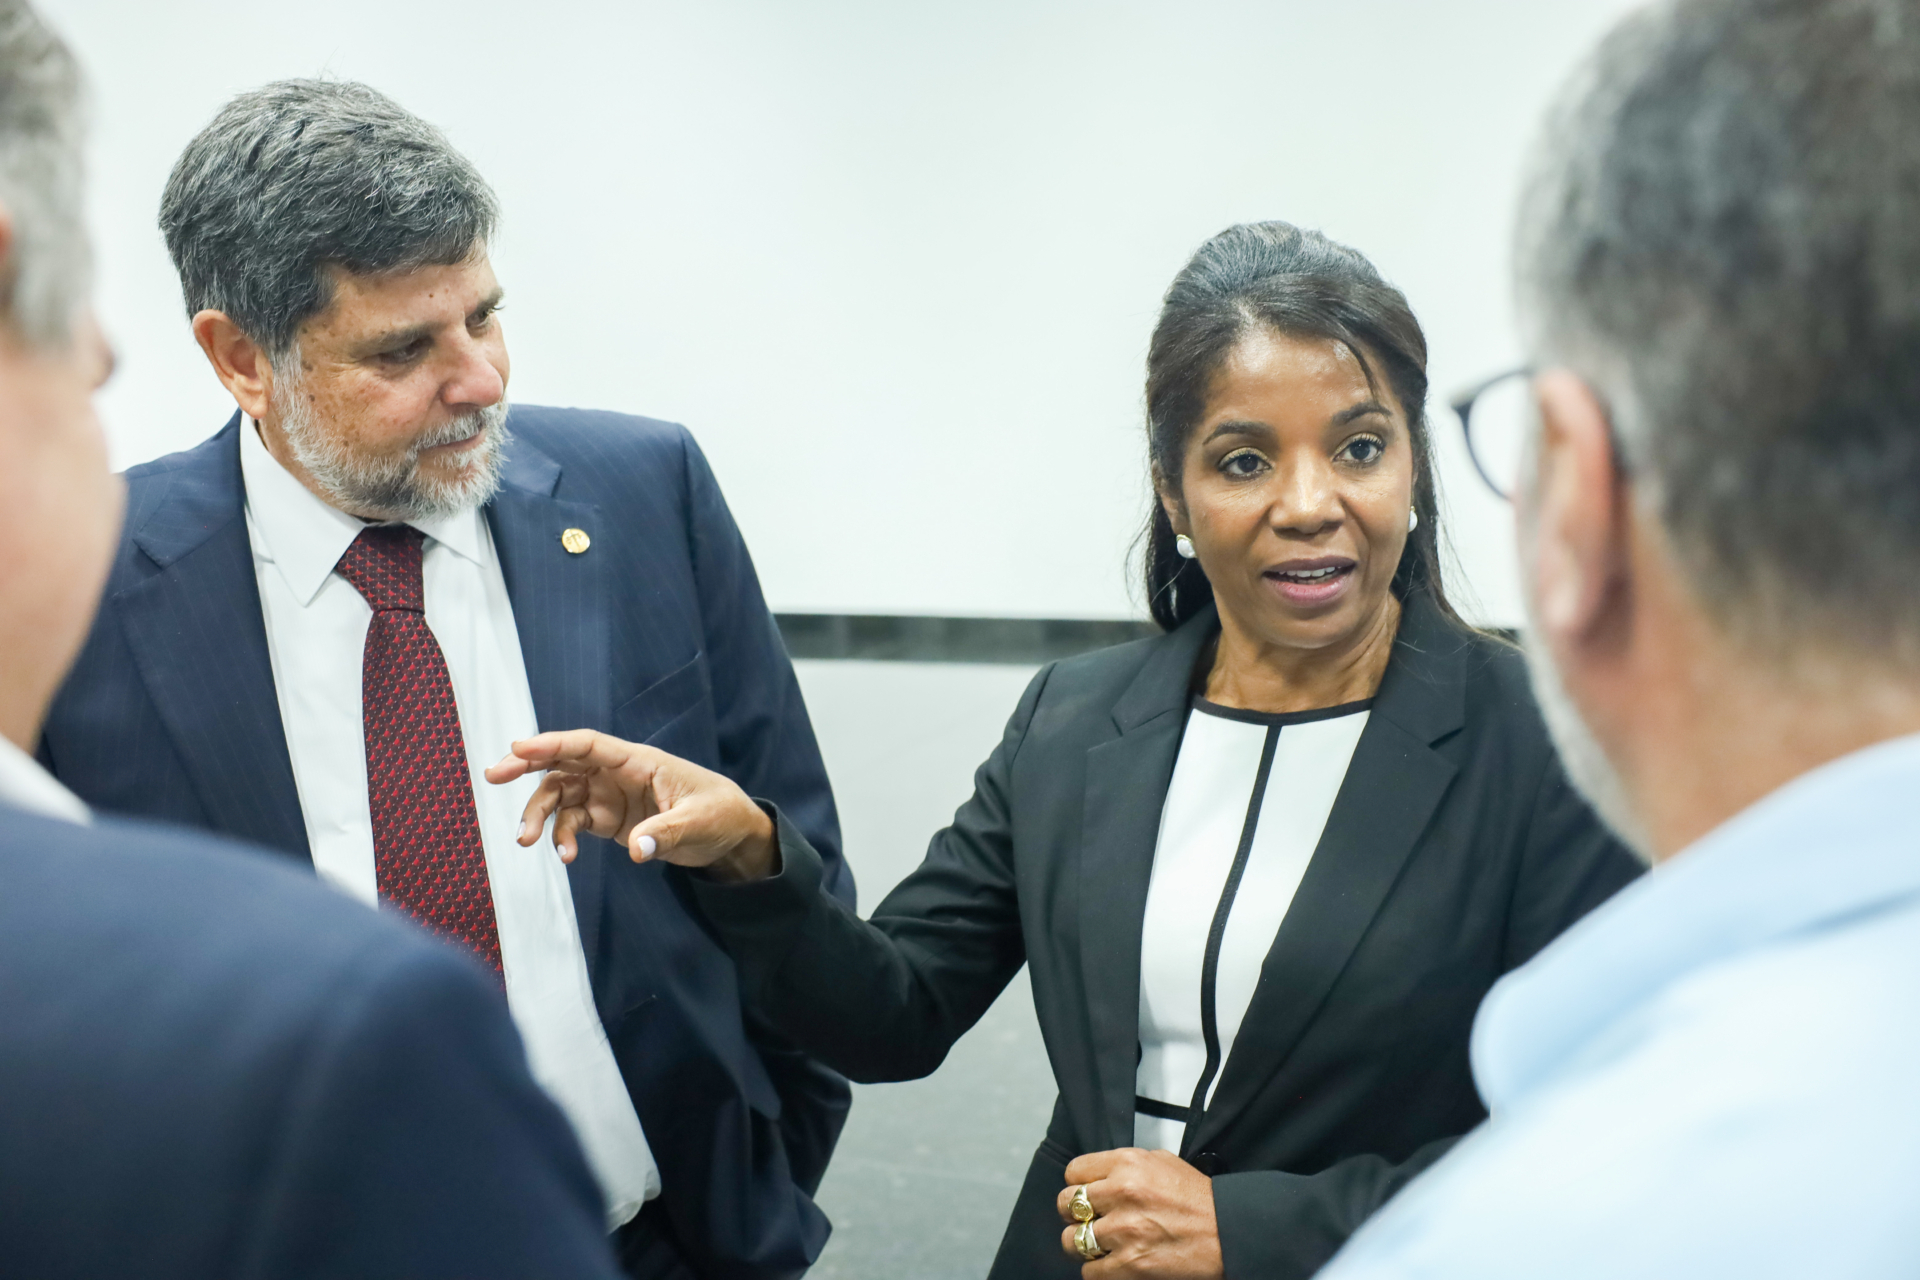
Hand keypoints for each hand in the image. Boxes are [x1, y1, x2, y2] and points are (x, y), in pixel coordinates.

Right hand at [484, 729, 777, 880]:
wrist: (729, 833)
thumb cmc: (720, 813)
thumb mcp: (700, 822)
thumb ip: (666, 834)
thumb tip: (636, 850)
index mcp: (638, 761)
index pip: (588, 744)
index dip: (553, 743)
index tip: (518, 747)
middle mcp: (616, 773)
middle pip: (563, 761)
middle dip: (526, 766)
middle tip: (492, 776)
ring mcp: (608, 795)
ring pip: (560, 794)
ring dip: (539, 814)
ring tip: (527, 840)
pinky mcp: (607, 820)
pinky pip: (572, 823)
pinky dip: (562, 837)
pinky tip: (566, 857)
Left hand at [1057, 1149, 1221, 1278]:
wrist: (1228, 1233)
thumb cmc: (1199, 1199)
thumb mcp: (1162, 1162)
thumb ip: (1125, 1166)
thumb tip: (1098, 1176)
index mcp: (1128, 1164)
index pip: (1074, 1172)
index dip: (1079, 1186)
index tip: (1087, 1195)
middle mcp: (1122, 1193)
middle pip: (1065, 1205)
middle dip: (1075, 1215)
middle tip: (1090, 1221)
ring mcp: (1124, 1231)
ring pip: (1071, 1241)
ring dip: (1083, 1246)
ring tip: (1101, 1245)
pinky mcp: (1130, 1264)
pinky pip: (1090, 1272)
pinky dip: (1098, 1272)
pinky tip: (1114, 1263)